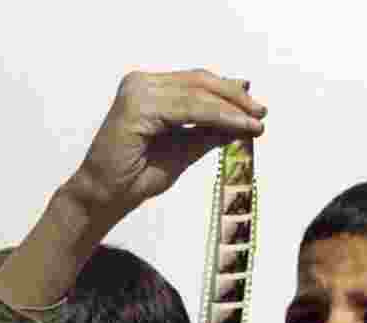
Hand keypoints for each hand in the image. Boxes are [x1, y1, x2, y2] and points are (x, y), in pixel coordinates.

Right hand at [70, 69, 265, 218]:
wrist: (105, 197)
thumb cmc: (136, 176)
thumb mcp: (183, 149)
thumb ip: (208, 132)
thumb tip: (243, 122)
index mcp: (149, 89)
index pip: (196, 83)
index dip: (229, 93)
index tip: (256, 108)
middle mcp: (140, 83)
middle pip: (199, 81)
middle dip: (235, 97)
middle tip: (262, 112)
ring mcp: (137, 91)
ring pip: (197, 94)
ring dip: (231, 108)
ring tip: (255, 123)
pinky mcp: (137, 106)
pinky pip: (188, 109)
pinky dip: (218, 117)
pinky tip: (238, 127)